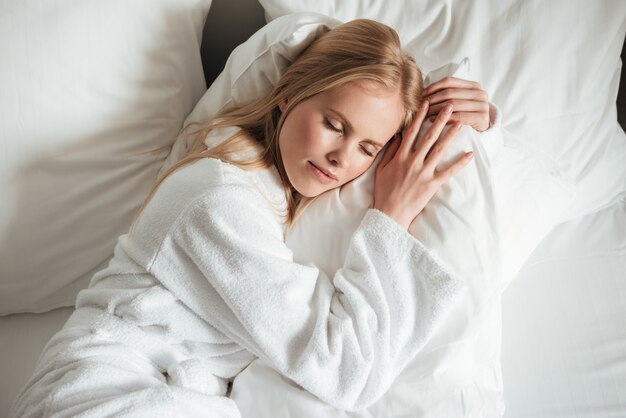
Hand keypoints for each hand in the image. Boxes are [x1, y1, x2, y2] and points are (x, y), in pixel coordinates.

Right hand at [373, 101, 473, 229]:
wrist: (390, 213)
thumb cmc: (384, 192)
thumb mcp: (382, 169)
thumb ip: (391, 152)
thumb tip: (398, 136)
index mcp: (400, 157)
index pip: (411, 132)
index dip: (420, 116)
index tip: (427, 104)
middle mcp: (413, 161)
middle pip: (429, 136)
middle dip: (440, 120)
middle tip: (450, 107)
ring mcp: (423, 172)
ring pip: (440, 150)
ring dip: (451, 135)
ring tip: (460, 123)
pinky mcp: (431, 184)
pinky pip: (448, 172)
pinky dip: (460, 164)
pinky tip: (470, 155)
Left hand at [422, 77, 489, 131]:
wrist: (481, 131)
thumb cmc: (466, 115)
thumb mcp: (459, 101)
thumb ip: (448, 94)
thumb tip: (424, 91)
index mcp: (474, 85)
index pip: (450, 81)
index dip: (434, 86)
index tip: (422, 94)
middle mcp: (480, 93)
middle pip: (450, 93)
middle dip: (433, 99)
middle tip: (421, 104)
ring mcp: (483, 105)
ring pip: (453, 104)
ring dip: (436, 108)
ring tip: (425, 113)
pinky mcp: (482, 118)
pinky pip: (459, 116)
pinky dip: (445, 118)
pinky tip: (433, 120)